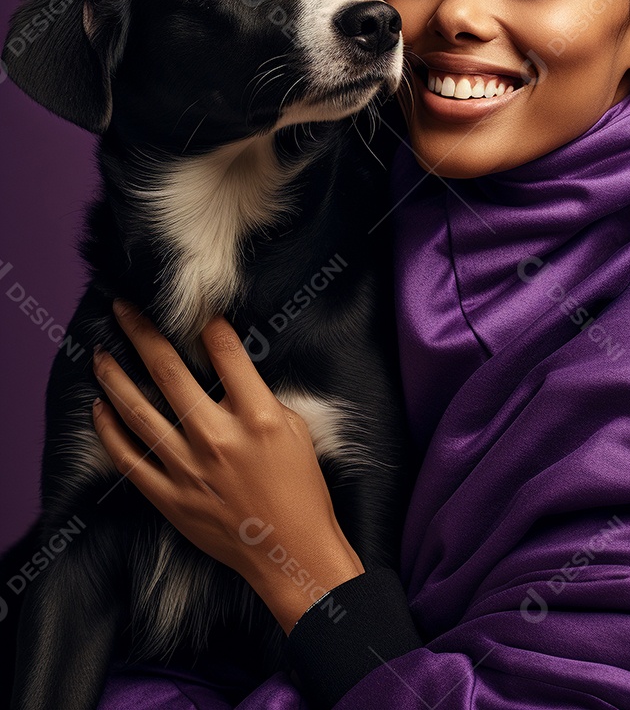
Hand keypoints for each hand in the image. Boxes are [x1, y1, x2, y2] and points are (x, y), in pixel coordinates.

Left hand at [91, 299, 364, 629]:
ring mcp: (189, 469)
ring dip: (115, 377)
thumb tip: (228, 368)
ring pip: (138, 412)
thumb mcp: (294, 428)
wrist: (290, 551)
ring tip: (100, 354)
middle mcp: (218, 437)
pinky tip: (100, 409)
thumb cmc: (300, 489)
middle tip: (123, 309)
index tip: (191, 306)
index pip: (224, 351)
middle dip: (142, 333)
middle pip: (169, 372)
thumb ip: (259, 395)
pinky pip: (129, 459)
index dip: (206, 321)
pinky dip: (110, 431)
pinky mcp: (171, 498)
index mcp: (256, 415)